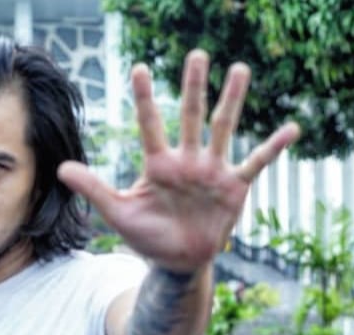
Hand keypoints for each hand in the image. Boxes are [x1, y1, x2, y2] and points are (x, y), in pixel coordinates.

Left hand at [58, 50, 299, 273]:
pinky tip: (292, 128)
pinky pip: (256, 163)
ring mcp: (212, 170)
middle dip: (192, 86)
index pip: (149, 124)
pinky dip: (273, 147)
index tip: (139, 68)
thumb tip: (61, 168)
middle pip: (189, 116)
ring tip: (240, 69)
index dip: (144, 98)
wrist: (176, 261)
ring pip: (224, 128)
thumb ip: (94, 189)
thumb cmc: (147, 236)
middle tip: (196, 55)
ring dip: (232, 100)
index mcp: (158, 164)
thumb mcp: (118, 212)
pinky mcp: (234, 187)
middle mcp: (186, 160)